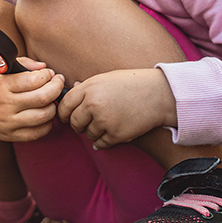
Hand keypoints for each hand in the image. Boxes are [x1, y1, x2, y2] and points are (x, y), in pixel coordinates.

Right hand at [0, 62, 64, 141]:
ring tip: (51, 99)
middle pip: (43, 97)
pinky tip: (44, 115)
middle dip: (57, 87)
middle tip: (58, 83)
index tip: (49, 73)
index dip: (48, 75)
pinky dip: (47, 123)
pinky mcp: (10, 136)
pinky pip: (38, 133)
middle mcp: (5, 105)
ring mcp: (8, 122)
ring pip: (44, 116)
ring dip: (54, 106)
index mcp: (1, 85)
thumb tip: (44, 68)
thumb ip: (22, 64)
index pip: (35, 80)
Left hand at [57, 68, 175, 149]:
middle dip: (77, 124)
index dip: (62, 112)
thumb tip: (69, 91)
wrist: (159, 95)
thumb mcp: (106, 79)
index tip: (65, 117)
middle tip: (84, 123)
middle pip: (74, 122)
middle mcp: (93, 105)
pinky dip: (102, 142)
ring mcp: (104, 121)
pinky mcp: (116, 135)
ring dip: (93, 132)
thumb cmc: (132, 84)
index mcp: (89, 88)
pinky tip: (109, 134)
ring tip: (105, 124)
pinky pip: (100, 143)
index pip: (65, 104)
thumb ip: (86, 87)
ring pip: (88, 134)